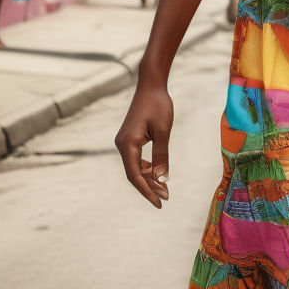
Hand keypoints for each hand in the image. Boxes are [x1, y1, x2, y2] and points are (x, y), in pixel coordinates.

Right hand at [115, 82, 172, 208]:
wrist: (151, 85)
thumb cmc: (158, 105)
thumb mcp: (163, 131)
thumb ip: (161, 156)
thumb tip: (163, 180)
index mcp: (127, 144)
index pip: (135, 176)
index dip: (147, 191)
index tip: (160, 203)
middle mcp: (122, 144)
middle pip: (134, 174)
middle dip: (149, 187)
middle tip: (166, 198)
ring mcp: (125, 141)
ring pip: (136, 167)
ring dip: (149, 178)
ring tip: (165, 188)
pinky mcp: (130, 138)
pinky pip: (136, 159)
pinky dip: (147, 167)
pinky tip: (157, 172)